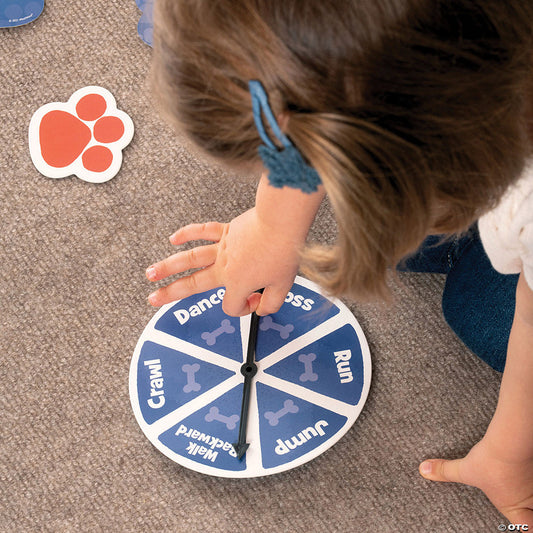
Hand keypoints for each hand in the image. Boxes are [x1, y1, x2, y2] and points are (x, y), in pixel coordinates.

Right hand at [146, 207, 302, 315]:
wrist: (281, 223)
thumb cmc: (283, 250)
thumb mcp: (283, 286)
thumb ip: (271, 303)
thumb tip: (262, 308)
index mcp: (238, 282)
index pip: (232, 305)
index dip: (244, 308)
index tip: (256, 300)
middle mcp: (225, 266)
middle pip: (192, 284)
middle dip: (170, 293)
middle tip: (154, 298)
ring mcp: (222, 248)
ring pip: (189, 259)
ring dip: (167, 266)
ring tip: (151, 273)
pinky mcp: (226, 231)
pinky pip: (202, 231)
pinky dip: (187, 234)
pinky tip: (174, 239)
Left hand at [419, 437, 532, 525]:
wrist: (510, 442)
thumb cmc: (489, 462)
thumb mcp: (464, 470)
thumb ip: (445, 471)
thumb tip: (423, 470)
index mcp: (512, 506)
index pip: (525, 527)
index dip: (525, 527)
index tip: (521, 523)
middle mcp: (529, 498)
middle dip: (529, 505)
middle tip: (521, 498)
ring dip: (529, 485)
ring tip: (519, 475)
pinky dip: (531, 470)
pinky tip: (526, 462)